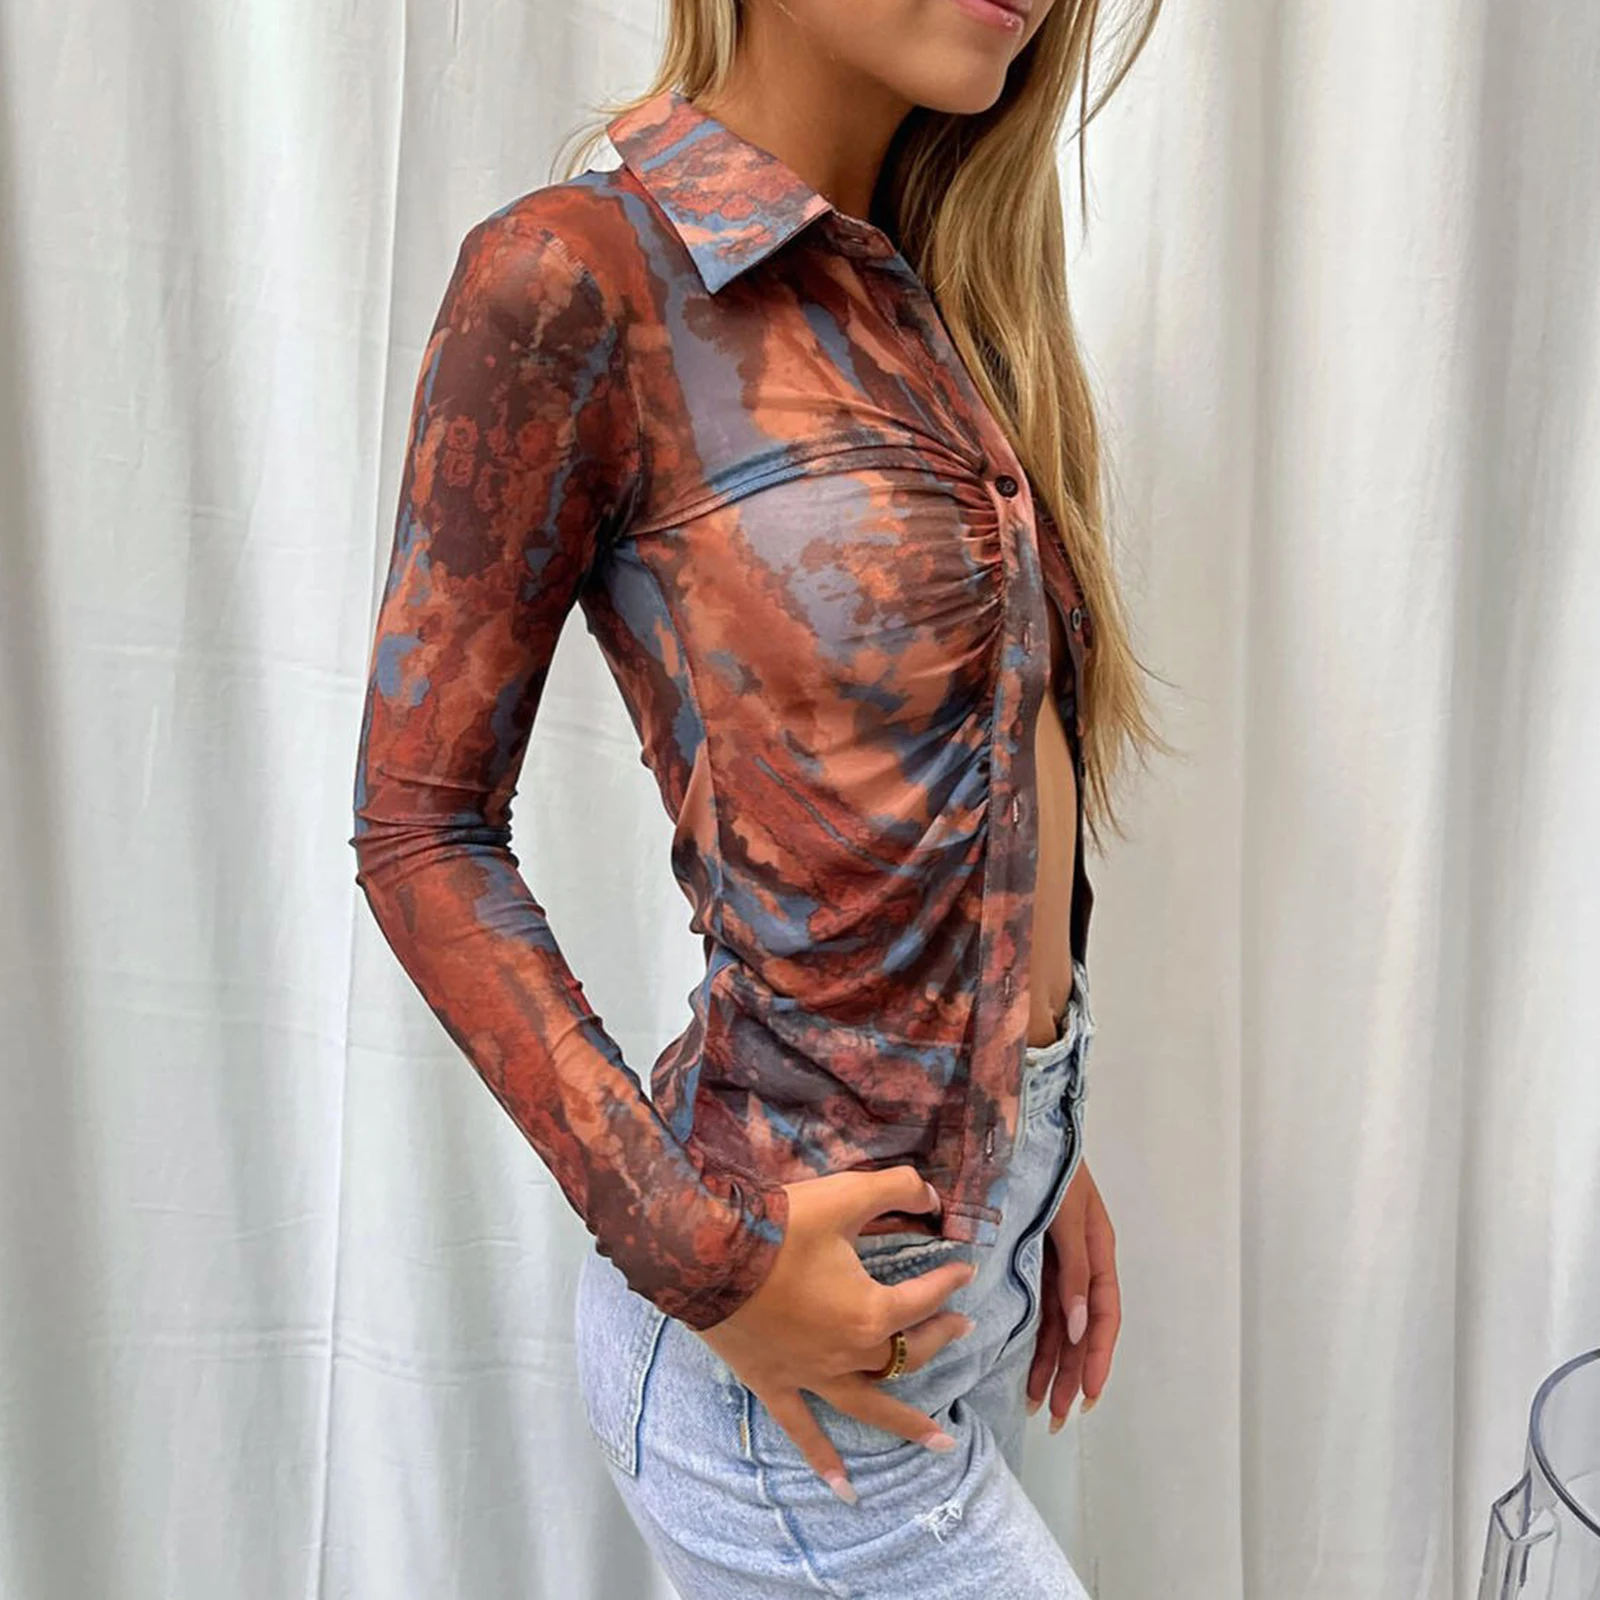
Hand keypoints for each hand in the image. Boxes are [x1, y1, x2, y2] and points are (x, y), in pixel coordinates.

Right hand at [695, 1164, 976, 1502]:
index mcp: (872, 1312)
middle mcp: (849, 1353)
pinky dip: (824, 1461)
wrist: (709, 1254)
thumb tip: (931, 1196)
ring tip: (944, 1442)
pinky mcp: (776, 1384)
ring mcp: (813, 1376)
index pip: (924, 1298)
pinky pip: (803, 1429)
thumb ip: (897, 1188)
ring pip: (870, 1405)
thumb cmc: (781, 1226)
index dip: (949, 1282)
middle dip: (937, 1338)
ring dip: (908, 1424)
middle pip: (906, 1354)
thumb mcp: (846, 1196)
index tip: (964, 1270)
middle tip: (960, 1328)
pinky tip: (845, 1490)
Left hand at [1026, 1157, 1119, 1430]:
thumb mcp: (1068, 1214)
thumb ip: (1073, 1269)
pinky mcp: (1033, 1257)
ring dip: (1055, 1365)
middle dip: (1074, 1374)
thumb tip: (1082, 1328)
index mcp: (1098, 1251)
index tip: (1089, 1395)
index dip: (1100, 1357)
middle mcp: (1080, 1262)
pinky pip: (1041, 1308)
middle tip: (1058, 1417)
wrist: (1023, 1127)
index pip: (1106, 1315)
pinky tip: (1029, 1366)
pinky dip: (1038, 1339)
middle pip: (1083, 1330)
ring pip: (1061, 1325)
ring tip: (1042, 1406)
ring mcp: (1057, 1262)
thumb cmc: (1050, 1165)